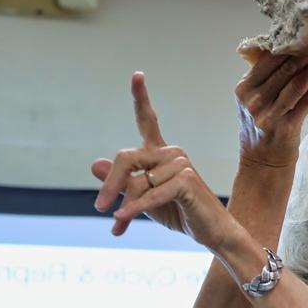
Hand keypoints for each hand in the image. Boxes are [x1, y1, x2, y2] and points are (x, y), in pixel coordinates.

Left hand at [91, 72, 239, 251]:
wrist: (212, 232)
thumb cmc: (180, 213)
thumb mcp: (141, 199)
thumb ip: (121, 183)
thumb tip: (95, 164)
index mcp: (161, 153)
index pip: (148, 121)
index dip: (141, 97)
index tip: (138, 75)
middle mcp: (171, 153)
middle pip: (127, 157)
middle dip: (110, 184)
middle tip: (98, 207)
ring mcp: (181, 163)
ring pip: (136, 182)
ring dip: (126, 207)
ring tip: (121, 225)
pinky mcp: (186, 179)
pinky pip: (150, 194)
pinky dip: (134, 209)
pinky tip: (121, 221)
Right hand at [235, 53, 307, 165]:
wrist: (261, 164)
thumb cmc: (261, 128)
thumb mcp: (253, 102)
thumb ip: (263, 80)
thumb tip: (286, 52)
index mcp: (243, 89)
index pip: (267, 60)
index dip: (287, 47)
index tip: (304, 37)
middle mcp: (253, 100)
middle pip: (283, 70)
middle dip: (304, 55)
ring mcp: (268, 114)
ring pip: (295, 85)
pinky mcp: (284, 127)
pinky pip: (304, 104)